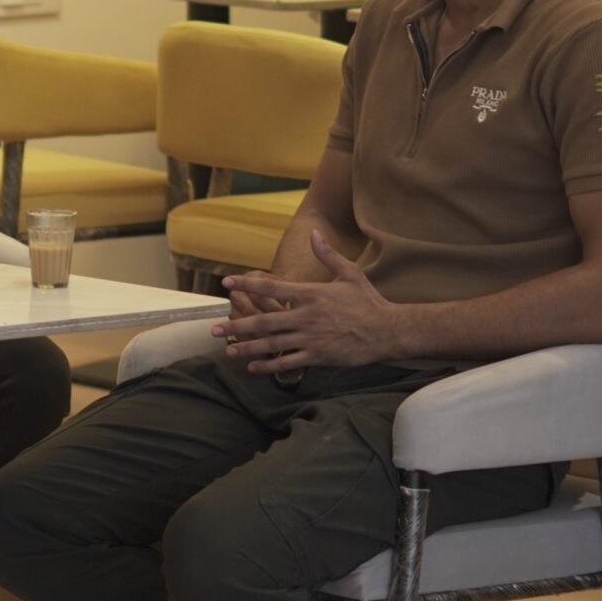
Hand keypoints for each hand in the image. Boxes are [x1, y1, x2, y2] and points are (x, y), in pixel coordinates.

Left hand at [214, 230, 399, 374]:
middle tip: (214, 329)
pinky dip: (269, 366)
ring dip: (246, 347)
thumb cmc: (368, 301)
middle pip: (263, 321)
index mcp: (310, 294)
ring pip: (271, 344)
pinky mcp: (317, 357)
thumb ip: (328, 255)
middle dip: (236, 325)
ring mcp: (310, 338)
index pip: (272, 288)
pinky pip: (287, 362)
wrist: (387, 330)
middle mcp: (305, 317)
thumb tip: (314, 233)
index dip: (247, 285)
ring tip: (227, 350)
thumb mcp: (350, 273)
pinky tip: (253, 367)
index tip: (226, 283)